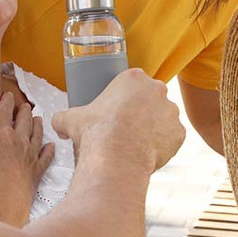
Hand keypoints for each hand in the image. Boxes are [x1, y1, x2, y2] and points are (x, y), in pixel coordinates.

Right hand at [0, 92, 54, 226]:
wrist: (6, 196)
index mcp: (2, 133)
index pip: (5, 111)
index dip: (6, 101)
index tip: (8, 95)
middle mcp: (20, 139)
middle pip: (24, 120)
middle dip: (24, 111)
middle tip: (25, 106)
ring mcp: (31, 154)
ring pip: (37, 134)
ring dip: (37, 125)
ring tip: (38, 119)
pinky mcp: (37, 169)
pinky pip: (46, 156)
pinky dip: (49, 150)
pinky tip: (51, 146)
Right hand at [52, 68, 184, 172]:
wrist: (116, 158)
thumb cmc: (95, 133)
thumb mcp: (71, 118)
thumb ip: (63, 117)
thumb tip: (57, 124)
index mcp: (134, 78)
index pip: (133, 83)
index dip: (125, 97)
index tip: (118, 111)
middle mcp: (157, 89)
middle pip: (151, 98)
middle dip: (142, 110)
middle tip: (127, 127)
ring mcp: (171, 111)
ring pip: (164, 118)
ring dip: (154, 127)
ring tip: (137, 143)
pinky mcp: (180, 133)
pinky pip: (172, 138)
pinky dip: (163, 145)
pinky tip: (148, 153)